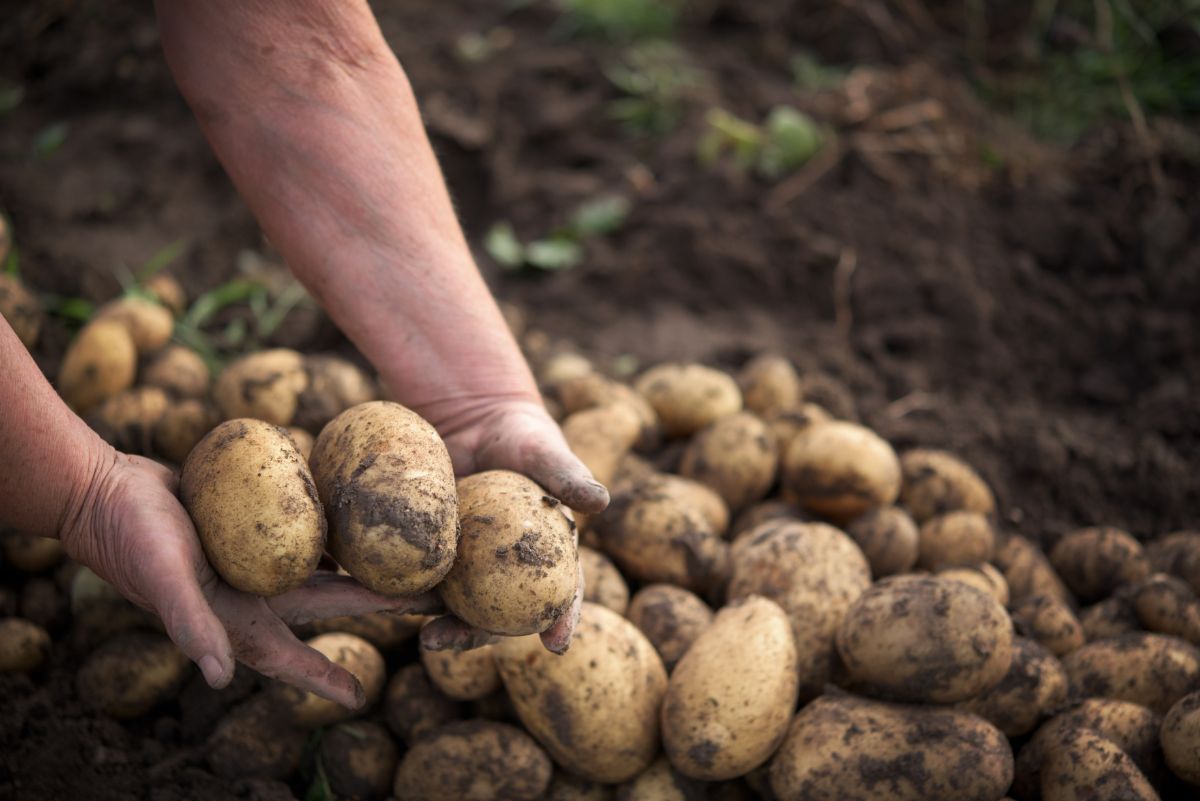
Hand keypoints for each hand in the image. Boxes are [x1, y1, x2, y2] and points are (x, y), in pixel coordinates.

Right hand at [60, 450, 437, 705]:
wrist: (104, 489)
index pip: (289, 658)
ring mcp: (252, 561)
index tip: (360, 696)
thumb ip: (191, 624)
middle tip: (422, 602)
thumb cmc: (131, 539)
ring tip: (403, 559)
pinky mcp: (251, 526)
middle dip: (372, 605)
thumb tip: (220, 678)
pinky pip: (299, 530)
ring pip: (319, 566)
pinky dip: (327, 528)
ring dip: (357, 566)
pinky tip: (355, 515)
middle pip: (325, 603)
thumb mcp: (163, 579)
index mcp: (233, 618)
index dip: (322, 677)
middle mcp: (250, 594)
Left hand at [417, 397, 606, 653]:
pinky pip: (412, 567)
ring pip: (446, 599)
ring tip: (400, 618)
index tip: (557, 644)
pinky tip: (372, 589)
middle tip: (441, 640)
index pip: (561, 592)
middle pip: (492, 613)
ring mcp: (462, 562)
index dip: (561, 619)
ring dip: (423, 614)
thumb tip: (601, 500)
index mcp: (544, 555)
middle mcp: (502, 571)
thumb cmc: (521, 434)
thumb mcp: (544, 450)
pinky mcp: (427, 546)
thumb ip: (568, 475)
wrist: (472, 414)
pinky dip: (392, 581)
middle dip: (469, 635)